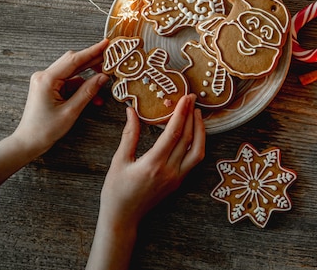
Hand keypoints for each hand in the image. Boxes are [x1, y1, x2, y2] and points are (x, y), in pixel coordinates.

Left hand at [12, 39, 109, 156]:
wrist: (28, 142)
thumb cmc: (45, 129)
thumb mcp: (71, 111)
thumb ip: (88, 92)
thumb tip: (103, 77)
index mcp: (47, 79)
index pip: (74, 60)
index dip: (92, 51)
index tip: (106, 43)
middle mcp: (45, 76)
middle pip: (74, 62)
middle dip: (93, 62)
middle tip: (111, 59)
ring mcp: (46, 81)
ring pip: (74, 73)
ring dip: (89, 79)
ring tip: (105, 83)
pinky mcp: (50, 87)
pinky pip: (70, 82)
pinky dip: (82, 88)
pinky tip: (95, 97)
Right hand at [100, 94, 205, 227]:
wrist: (123, 218)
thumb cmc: (116, 190)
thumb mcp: (119, 160)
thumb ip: (129, 135)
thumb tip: (132, 111)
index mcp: (153, 164)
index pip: (173, 133)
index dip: (181, 113)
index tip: (185, 98)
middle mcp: (169, 171)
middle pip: (188, 139)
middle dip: (192, 116)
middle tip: (193, 98)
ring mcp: (177, 178)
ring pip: (197, 151)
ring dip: (200, 131)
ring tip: (197, 114)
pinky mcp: (179, 182)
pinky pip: (194, 160)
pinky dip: (197, 144)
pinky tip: (193, 133)